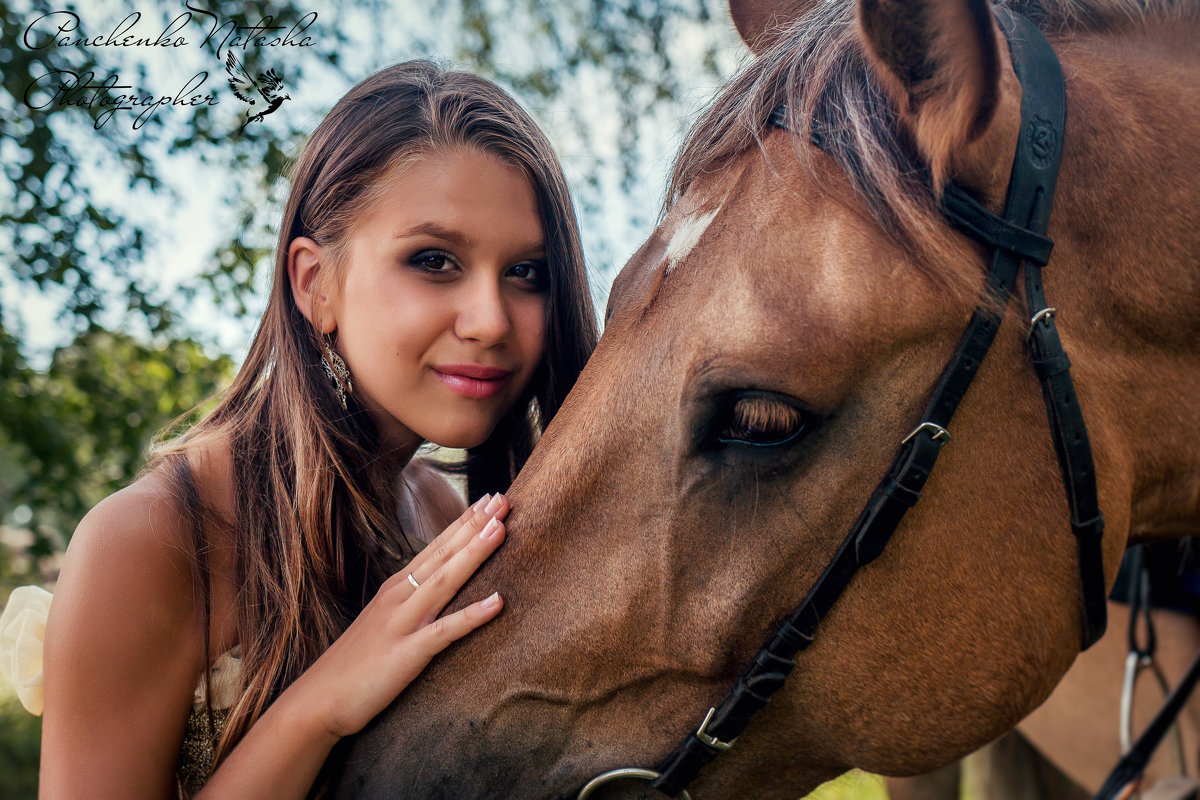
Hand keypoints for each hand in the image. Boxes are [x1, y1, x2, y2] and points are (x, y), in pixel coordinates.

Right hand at [287, 492, 508, 739]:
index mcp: (395, 589)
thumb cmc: (353, 666)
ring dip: (474, 554)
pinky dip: (472, 615)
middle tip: (504, 499)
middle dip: (476, 525)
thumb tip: (438, 589)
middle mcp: (398, 598)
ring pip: (444, 582)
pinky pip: (444, 632)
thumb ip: (410, 604)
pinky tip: (498, 601)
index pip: (436, 547)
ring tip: (502, 529)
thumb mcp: (383, 623)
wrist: (316, 702)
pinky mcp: (405, 655)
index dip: (464, 522)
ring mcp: (401, 624)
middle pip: (443, 555)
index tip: (491, 498)